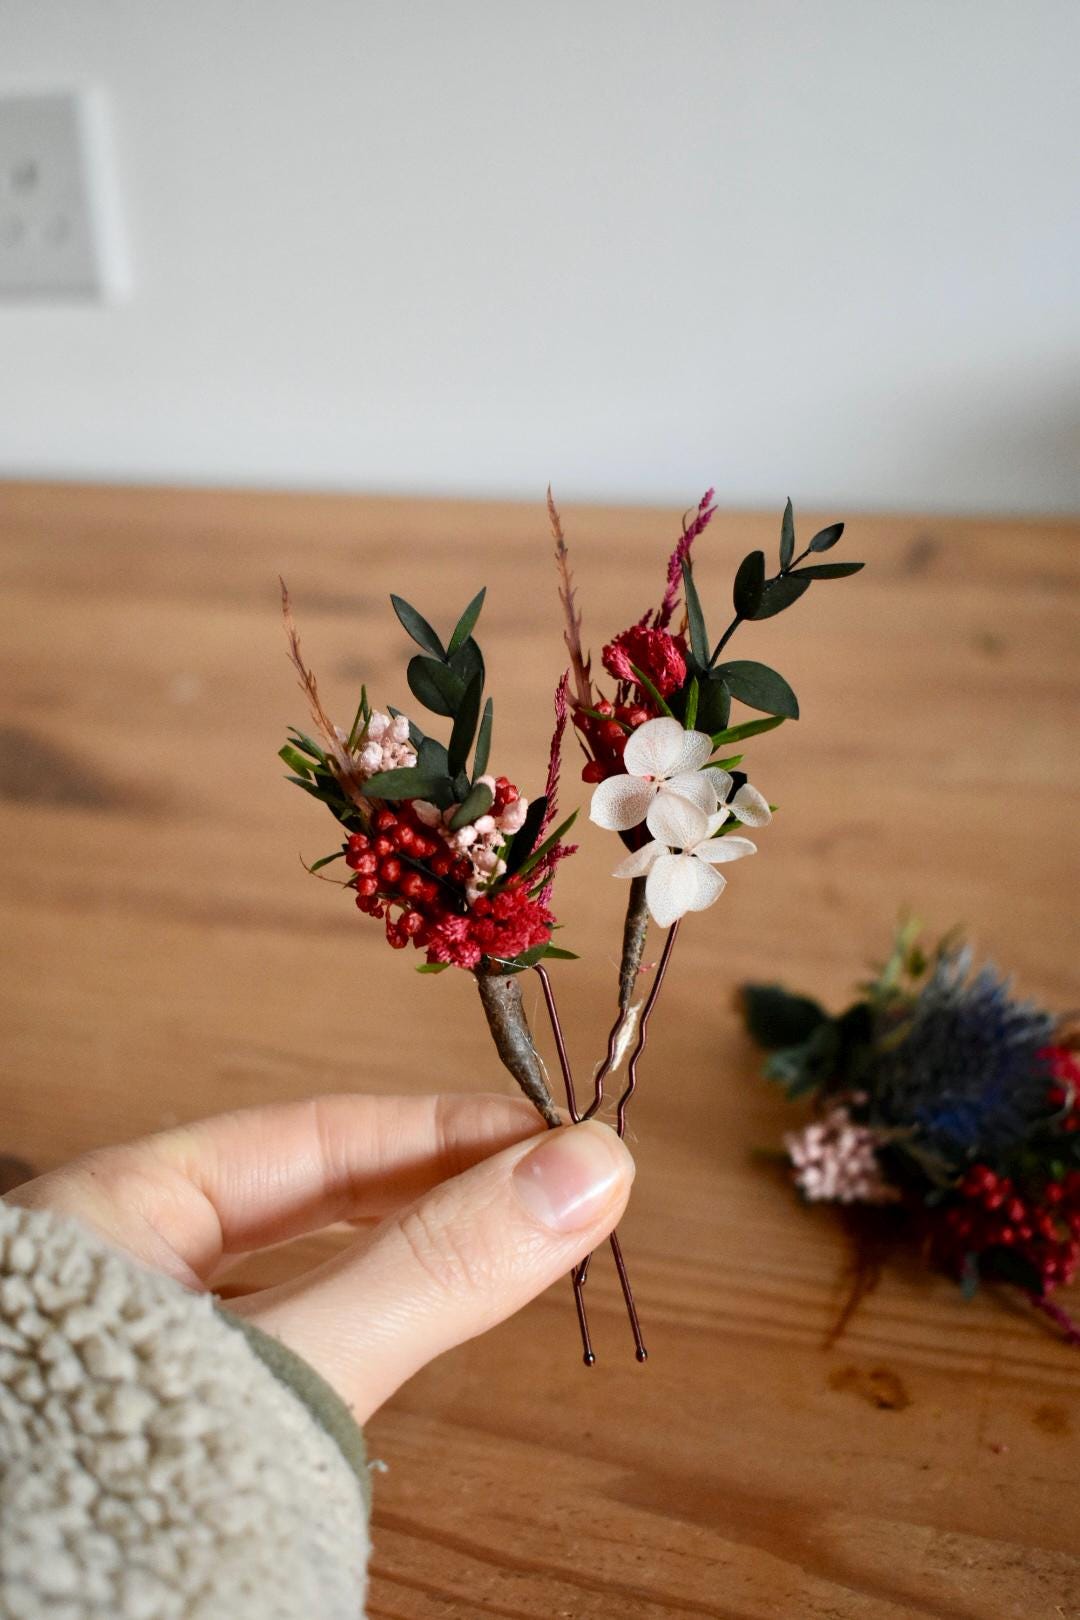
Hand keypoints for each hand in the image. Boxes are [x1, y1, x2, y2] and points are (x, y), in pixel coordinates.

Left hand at [5, 1094, 633, 1419]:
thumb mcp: (287, 1363)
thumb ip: (426, 1272)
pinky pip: (285, 1343)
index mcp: (114, 1207)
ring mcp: (144, 1345)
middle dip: (433, 1188)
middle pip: (309, 1196)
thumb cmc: (110, 1490)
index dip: (442, 1131)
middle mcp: (121, 1262)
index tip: (554, 1139)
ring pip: (301, 1271)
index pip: (313, 1135)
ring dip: (404, 1257)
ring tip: (505, 1246)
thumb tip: (582, 1173)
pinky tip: (414, 1330)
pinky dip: (359, 1329)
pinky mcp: (171, 1421)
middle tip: (553, 1190)